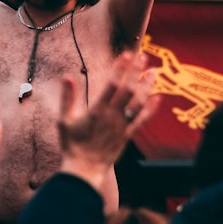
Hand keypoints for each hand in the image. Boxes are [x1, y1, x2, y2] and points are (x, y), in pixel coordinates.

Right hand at [57, 51, 158, 190]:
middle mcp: (112, 116)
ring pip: (138, 103)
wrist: (84, 168)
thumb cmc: (72, 145)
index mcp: (97, 110)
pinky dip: (151, 108)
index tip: (126, 55)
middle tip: (143, 56)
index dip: (120, 68)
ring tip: (153, 72)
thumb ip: (67, 98)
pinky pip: (142, 120)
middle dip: (136, 72)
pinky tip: (158, 97)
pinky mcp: (127, 135)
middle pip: (128, 90)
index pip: (111, 84)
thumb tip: (67, 77)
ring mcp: (121, 126)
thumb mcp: (64, 120)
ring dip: (146, 86)